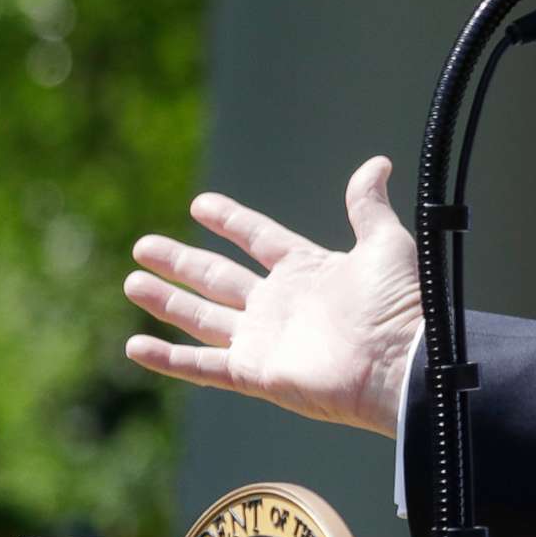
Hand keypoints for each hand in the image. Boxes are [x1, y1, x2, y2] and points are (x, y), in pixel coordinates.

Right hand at [123, 155, 422, 436]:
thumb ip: (368, 206)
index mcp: (308, 270)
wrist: (403, 362)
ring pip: (203, 318)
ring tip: (132, 281)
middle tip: (142, 245)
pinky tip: (135, 345)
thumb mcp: (386, 244)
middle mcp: (281, 304)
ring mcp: (265, 340)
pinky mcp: (256, 373)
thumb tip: (377, 163)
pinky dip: (168, 359)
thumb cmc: (401, 305)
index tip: (200, 204)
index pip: (259, 238)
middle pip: (219, 277)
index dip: (230, 221)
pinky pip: (202, 366)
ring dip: (167, 301)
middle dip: (180, 261)